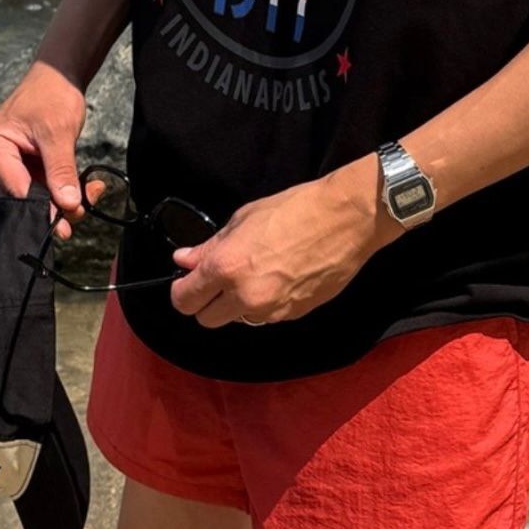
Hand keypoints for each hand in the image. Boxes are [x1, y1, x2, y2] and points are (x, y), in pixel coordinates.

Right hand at [0, 59, 88, 239]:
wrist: (57, 78)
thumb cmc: (52, 96)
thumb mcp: (58, 133)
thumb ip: (61, 170)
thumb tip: (69, 205)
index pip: (14, 190)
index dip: (41, 207)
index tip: (67, 220)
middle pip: (20, 201)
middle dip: (54, 207)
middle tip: (83, 208)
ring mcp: (5, 167)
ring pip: (33, 200)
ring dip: (63, 201)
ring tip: (91, 192)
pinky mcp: (21, 170)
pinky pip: (40, 191)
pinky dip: (63, 191)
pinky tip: (86, 187)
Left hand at [168, 153, 403, 327]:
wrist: (345, 219)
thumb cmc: (295, 209)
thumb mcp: (244, 219)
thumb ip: (210, 246)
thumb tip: (185, 260)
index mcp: (226, 268)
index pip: (184, 301)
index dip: (182, 290)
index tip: (188, 280)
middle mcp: (245, 296)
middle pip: (206, 320)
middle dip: (207, 302)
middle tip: (219, 279)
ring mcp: (271, 310)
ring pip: (238, 320)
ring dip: (237, 305)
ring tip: (256, 274)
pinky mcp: (294, 314)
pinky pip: (267, 317)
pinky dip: (265, 303)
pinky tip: (280, 277)